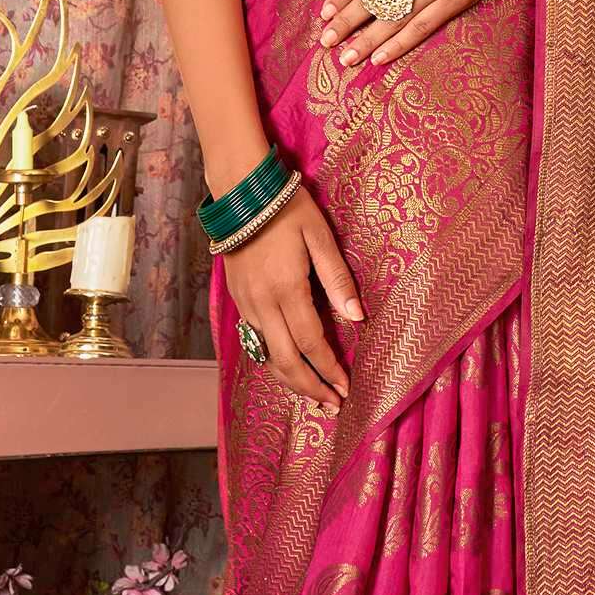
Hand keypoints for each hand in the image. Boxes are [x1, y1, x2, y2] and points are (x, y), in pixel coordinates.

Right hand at [221, 190, 360, 412]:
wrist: (239, 190)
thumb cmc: (286, 208)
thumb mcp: (320, 237)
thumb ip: (338, 279)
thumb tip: (357, 318)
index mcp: (287, 290)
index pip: (311, 344)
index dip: (329, 370)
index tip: (346, 388)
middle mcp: (262, 303)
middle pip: (286, 361)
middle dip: (310, 387)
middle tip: (331, 403)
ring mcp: (245, 303)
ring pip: (266, 355)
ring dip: (290, 378)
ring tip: (312, 393)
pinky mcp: (236, 298)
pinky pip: (253, 340)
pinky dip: (272, 358)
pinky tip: (287, 365)